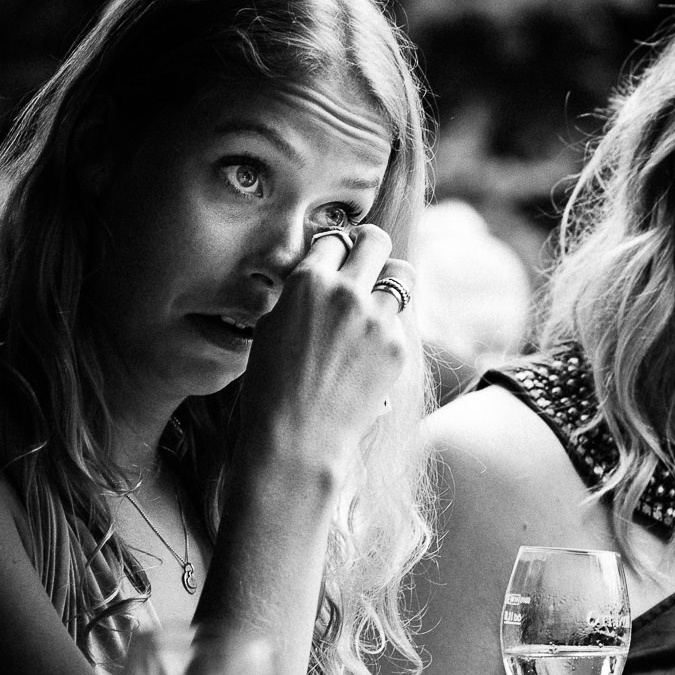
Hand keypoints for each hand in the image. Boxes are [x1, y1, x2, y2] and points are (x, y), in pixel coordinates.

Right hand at [236, 225, 411, 470]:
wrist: (297, 436)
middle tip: (367, 261)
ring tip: (378, 298)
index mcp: (307, 281)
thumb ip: (300, 293)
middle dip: (371, 247)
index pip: (334, 239)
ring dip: (391, 281)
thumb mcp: (272, 325)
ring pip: (403, 274)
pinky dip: (390, 325)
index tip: (338, 258)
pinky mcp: (397, 347)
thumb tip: (322, 273)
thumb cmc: (272, 385)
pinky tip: (371, 345)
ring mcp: (377, 320)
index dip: (336, 248)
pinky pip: (402, 320)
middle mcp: (346, 292)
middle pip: (376, 241)